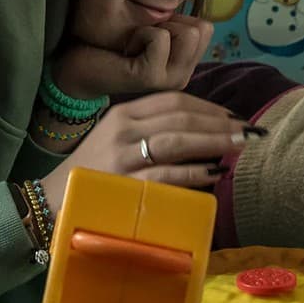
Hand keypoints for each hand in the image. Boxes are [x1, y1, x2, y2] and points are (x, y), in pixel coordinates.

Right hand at [39, 92, 247, 206]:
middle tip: (251, 131)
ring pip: (177, 141)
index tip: (235, 116)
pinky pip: (166, 175)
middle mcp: (123, 129)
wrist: (52, 202)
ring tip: (241, 146)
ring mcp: (122, 157)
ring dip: (214, 141)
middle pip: (180, 117)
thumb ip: (151, 130)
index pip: (173, 100)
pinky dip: (194, 173)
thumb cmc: (93, 174)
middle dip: (221, 123)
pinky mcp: (124, 186)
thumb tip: (202, 130)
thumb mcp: (117, 140)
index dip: (209, 107)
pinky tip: (215, 173)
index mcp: (123, 114)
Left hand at [50, 15, 212, 98]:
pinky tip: (125, 48)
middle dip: (169, 21)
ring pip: (189, 33)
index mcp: (186, 64)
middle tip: (141, 36)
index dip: (177, 18)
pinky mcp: (150, 77)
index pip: (207, 27)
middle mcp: (183, 75)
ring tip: (134, 41)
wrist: (76, 68)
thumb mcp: (150, 28)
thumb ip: (173, 20)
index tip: (150, 30)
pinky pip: (160, 38)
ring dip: (156, 27)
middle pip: (202, 29)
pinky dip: (141, 33)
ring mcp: (169, 80)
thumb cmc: (110, 42)